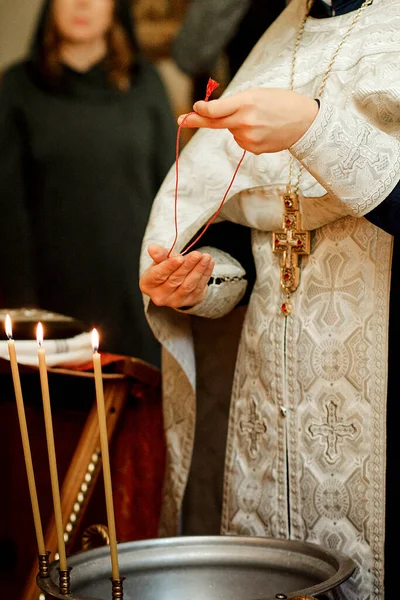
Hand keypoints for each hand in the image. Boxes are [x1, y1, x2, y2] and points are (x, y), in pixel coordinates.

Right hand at [140, 245, 213, 308]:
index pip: (158, 275)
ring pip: (188, 285)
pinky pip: (198, 288)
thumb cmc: (165, 268)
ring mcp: (174, 302)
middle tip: (197, 254)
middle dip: (187, 266)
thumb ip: (159, 254)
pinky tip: (209, 263)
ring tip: (206, 257)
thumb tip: (152, 248)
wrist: (176, 281)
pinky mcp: (189, 302)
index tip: (180, 258)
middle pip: (174, 280)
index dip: (169, 267)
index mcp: (147, 285)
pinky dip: (205, 275)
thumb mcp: (161, 259)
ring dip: (198, 270)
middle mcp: (159, 297)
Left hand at [178, 88, 318, 154]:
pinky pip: (241, 141)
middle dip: (197, 120)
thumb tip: (212, 112)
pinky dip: (247, 136)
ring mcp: (249, 138)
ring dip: (238, 126)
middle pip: (215, 123)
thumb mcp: (258, 93)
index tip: (194, 108)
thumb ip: (235, 102)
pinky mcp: (254, 149)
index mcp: (247, 102)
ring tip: (260, 120)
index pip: (217, 109)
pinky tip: (263, 131)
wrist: (304, 121)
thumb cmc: (280, 102)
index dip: (202, 110)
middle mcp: (245, 121)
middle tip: (181, 119)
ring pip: (231, 132)